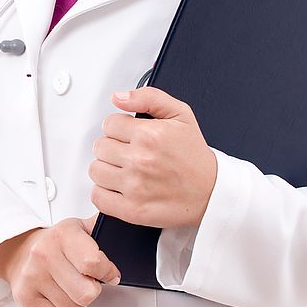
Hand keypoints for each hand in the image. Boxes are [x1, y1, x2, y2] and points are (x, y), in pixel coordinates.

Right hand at [0, 216, 119, 306]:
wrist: (19, 252)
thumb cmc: (54, 243)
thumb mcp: (79, 228)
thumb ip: (102, 227)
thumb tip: (126, 224)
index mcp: (62, 235)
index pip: (94, 263)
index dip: (108, 273)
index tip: (109, 274)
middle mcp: (45, 255)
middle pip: (87, 293)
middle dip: (93, 290)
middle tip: (87, 281)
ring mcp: (32, 277)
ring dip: (78, 302)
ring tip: (71, 288)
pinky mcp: (25, 297)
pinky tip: (59, 296)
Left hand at [89, 87, 217, 228]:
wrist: (211, 192)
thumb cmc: (194, 156)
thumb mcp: (180, 114)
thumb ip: (148, 97)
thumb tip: (119, 97)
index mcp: (149, 135)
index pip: (109, 124)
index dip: (119, 128)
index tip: (130, 136)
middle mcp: (140, 160)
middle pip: (100, 147)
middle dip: (113, 148)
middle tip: (130, 154)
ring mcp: (134, 186)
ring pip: (95, 170)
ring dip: (107, 169)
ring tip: (125, 170)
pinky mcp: (131, 209)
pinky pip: (98, 197)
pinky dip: (104, 193)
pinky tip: (119, 188)